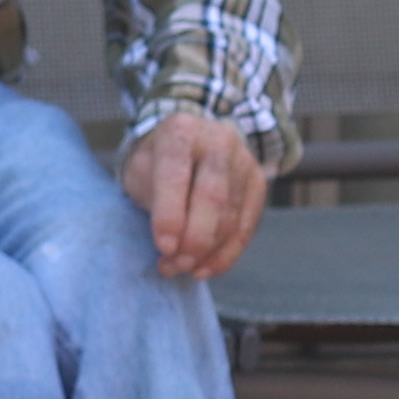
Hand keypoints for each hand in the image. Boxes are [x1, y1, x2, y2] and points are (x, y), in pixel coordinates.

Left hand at [125, 111, 266, 279]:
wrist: (189, 145)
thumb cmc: (157, 163)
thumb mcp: (140, 171)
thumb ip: (153, 201)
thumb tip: (172, 247)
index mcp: (181, 130)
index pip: (176, 174)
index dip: (170, 215)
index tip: (163, 247)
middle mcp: (218, 139)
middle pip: (212, 197)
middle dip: (193, 240)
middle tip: (173, 265)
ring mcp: (243, 160)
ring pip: (230, 217)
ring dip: (206, 252)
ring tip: (180, 267)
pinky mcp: (258, 182)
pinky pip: (246, 227)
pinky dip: (226, 254)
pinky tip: (205, 268)